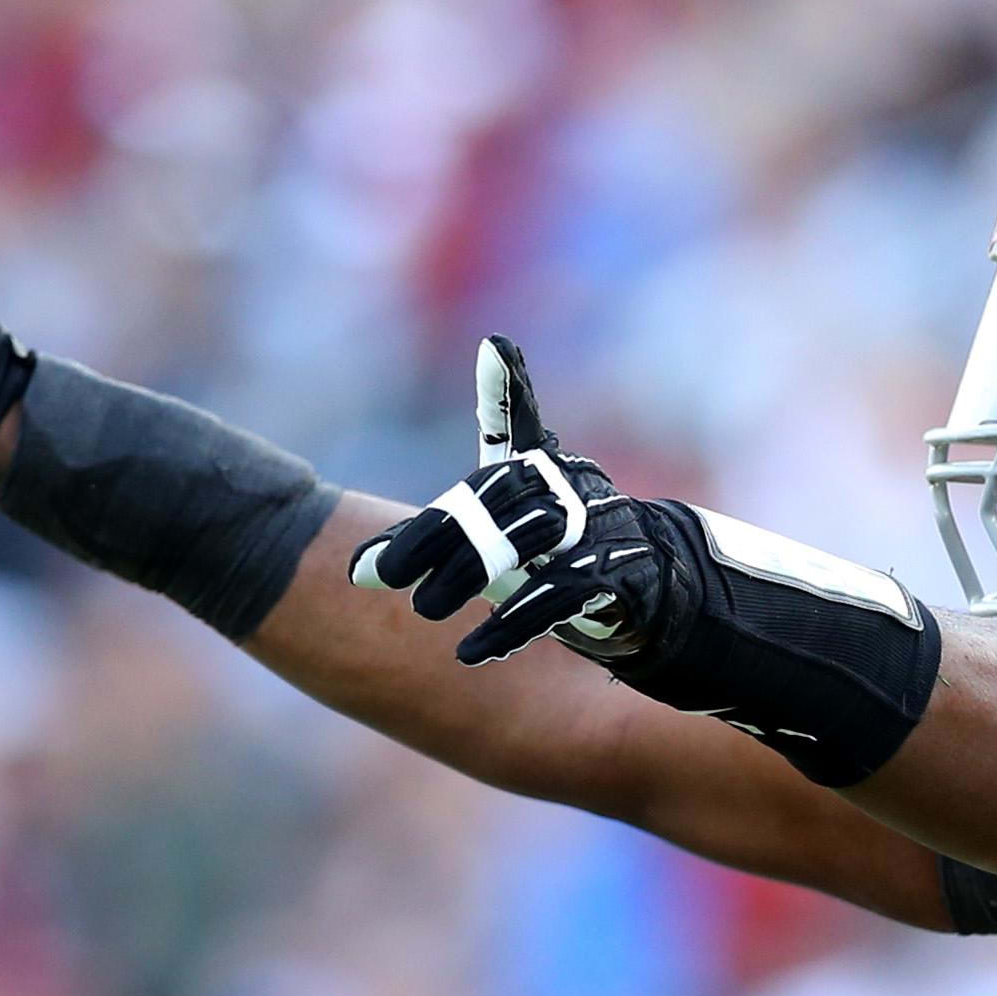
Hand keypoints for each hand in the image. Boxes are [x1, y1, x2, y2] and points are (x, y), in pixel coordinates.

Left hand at [351, 337, 673, 668]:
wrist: (643, 588)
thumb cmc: (551, 551)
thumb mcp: (491, 537)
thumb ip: (427, 542)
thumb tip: (353, 571)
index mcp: (542, 465)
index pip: (515, 429)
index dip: (508, 388)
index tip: (496, 345)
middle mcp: (571, 487)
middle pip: (495, 501)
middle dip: (438, 539)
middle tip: (388, 578)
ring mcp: (597, 530)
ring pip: (526, 544)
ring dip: (468, 577)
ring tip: (423, 611)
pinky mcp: (615, 577)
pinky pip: (559, 597)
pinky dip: (511, 625)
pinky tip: (473, 650)